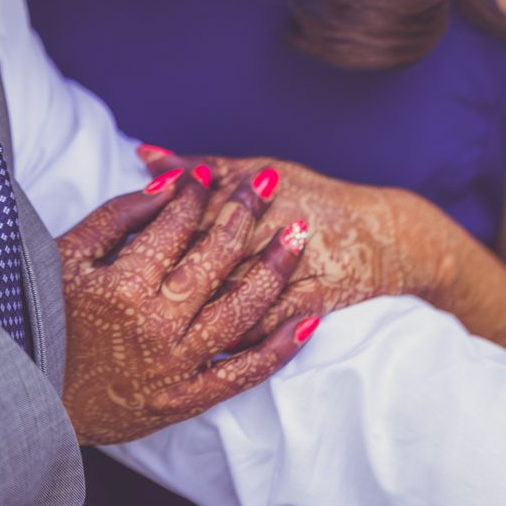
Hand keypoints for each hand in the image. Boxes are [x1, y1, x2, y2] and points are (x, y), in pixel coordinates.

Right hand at [58, 166, 320, 445]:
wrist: (35, 402)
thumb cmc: (47, 320)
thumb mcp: (66, 258)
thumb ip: (116, 216)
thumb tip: (169, 183)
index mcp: (121, 288)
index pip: (173, 228)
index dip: (195, 195)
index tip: (208, 175)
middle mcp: (154, 325)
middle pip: (215, 259)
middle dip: (244, 213)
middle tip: (267, 183)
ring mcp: (174, 366)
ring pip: (240, 310)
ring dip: (275, 268)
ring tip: (299, 232)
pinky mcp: (186, 400)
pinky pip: (244, 373)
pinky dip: (280, 347)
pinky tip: (309, 317)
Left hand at [138, 148, 450, 336]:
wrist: (388, 236)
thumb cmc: (313, 197)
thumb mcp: (261, 170)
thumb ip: (200, 166)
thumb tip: (143, 154)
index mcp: (260, 189)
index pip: (197, 206)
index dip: (155, 227)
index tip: (116, 247)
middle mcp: (277, 224)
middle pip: (212, 251)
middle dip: (170, 273)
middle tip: (121, 294)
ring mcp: (300, 265)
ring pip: (238, 289)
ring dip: (196, 310)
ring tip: (149, 327)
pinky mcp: (316, 299)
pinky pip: (269, 323)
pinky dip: (237, 336)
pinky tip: (198, 351)